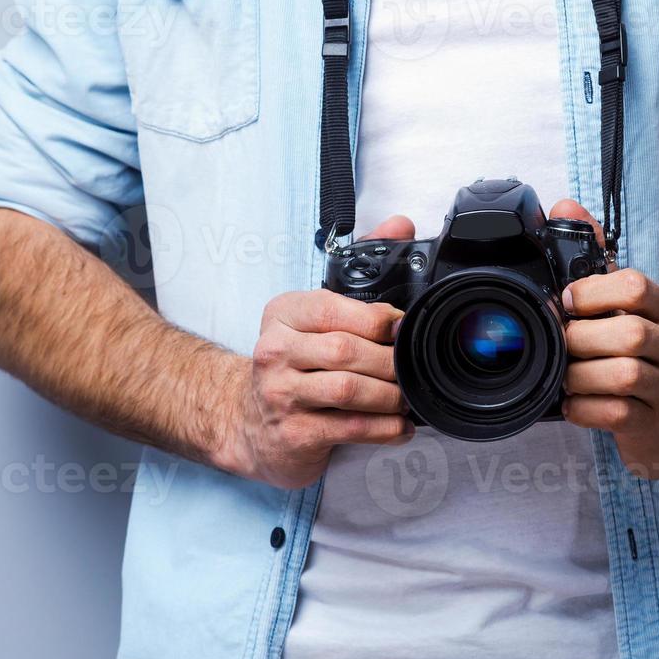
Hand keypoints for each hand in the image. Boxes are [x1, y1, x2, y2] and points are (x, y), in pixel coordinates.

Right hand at [217, 216, 417, 488]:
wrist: (246, 421)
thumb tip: (401, 224)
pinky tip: (399, 427)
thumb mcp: (316, 313)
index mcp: (284, 314)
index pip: (332, 309)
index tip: (403, 329)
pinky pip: (351, 429)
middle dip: (390, 362)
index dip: (377, 320)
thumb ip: (360, 267)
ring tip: (407, 397)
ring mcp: (281, 395)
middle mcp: (275, 352)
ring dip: (391, 396)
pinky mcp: (294, 434)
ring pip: (350, 391)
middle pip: (346, 352)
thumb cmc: (294, 362)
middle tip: (412, 369)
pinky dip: (385, 428)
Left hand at [551, 200, 658, 478]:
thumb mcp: (629, 304)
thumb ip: (596, 259)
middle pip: (629, 334)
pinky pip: (617, 414)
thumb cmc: (647, 352)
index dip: (592, 293)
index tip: (566, 302)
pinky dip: (585, 408)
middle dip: (582, 340)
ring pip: (624, 376)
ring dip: (580, 376)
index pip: (635, 287)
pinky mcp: (655, 423)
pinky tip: (575, 403)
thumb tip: (564, 207)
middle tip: (563, 344)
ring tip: (566, 376)